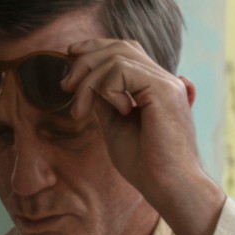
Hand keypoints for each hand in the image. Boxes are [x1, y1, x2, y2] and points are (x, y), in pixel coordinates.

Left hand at [57, 37, 222, 234]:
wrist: (168, 186)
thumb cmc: (146, 165)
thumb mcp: (116, 126)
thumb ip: (105, 102)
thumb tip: (87, 83)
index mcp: (157, 87)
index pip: (127, 51)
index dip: (97, 48)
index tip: (70, 56)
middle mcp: (165, 80)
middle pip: (121, 47)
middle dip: (86, 58)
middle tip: (66, 85)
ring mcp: (167, 82)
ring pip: (117, 56)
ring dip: (88, 80)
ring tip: (79, 110)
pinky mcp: (163, 90)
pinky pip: (122, 70)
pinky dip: (105, 88)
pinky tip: (114, 111)